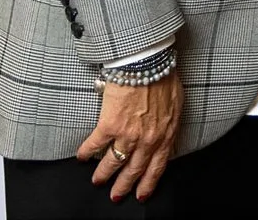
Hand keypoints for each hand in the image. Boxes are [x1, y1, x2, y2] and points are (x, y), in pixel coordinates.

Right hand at [76, 72, 182, 202]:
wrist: (148, 62)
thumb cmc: (163, 77)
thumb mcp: (176, 104)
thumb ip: (169, 123)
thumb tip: (165, 133)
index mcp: (166, 133)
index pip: (158, 166)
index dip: (148, 183)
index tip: (142, 194)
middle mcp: (148, 139)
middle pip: (134, 170)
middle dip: (124, 186)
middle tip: (116, 196)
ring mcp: (129, 134)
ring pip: (114, 163)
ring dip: (103, 174)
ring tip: (97, 180)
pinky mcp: (110, 126)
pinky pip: (95, 145)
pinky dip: (86, 153)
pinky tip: (82, 157)